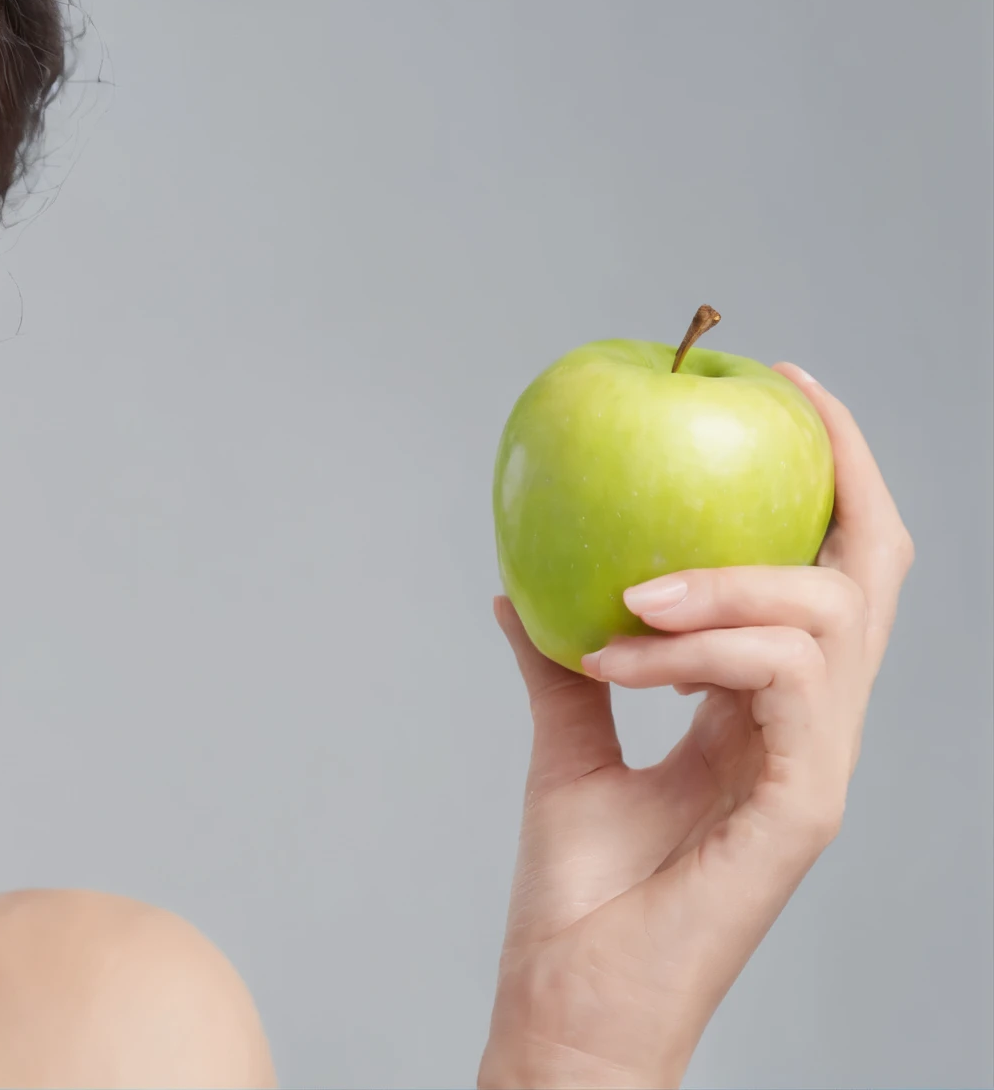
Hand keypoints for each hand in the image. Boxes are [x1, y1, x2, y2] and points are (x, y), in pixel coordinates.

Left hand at [478, 365, 912, 1088]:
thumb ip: (563, 669)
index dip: (824, 478)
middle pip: (869, 576)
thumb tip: (519, 586)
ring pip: (826, 619)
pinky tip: (619, 656)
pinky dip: (700, 651)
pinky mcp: (806, 807)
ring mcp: (818, 768)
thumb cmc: (577, 898)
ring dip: (722, 583)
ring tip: (625, 602)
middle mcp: (809, 731)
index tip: (774, 388)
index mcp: (765, 714)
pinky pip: (783, 684)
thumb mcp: (564, 751)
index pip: (824, 578)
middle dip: (840, 472)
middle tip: (771, 397)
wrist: (570, 1000)